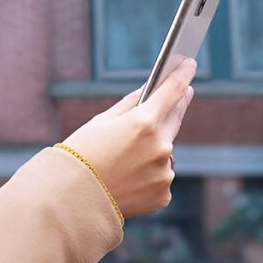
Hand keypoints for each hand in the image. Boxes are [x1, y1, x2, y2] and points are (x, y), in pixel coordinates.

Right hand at [61, 58, 196, 217]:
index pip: (172, 90)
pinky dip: (149, 174)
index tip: (190, 63)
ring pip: (165, 151)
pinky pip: (161, 176)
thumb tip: (147, 94)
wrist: (72, 199)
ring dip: (155, 147)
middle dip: (177, 105)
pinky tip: (129, 178)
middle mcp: (160, 146)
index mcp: (144, 122)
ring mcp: (164, 171)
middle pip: (174, 118)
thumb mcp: (100, 122)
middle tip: (183, 92)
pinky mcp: (163, 193)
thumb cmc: (81, 154)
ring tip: (129, 155)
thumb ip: (129, 106)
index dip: (182, 74)